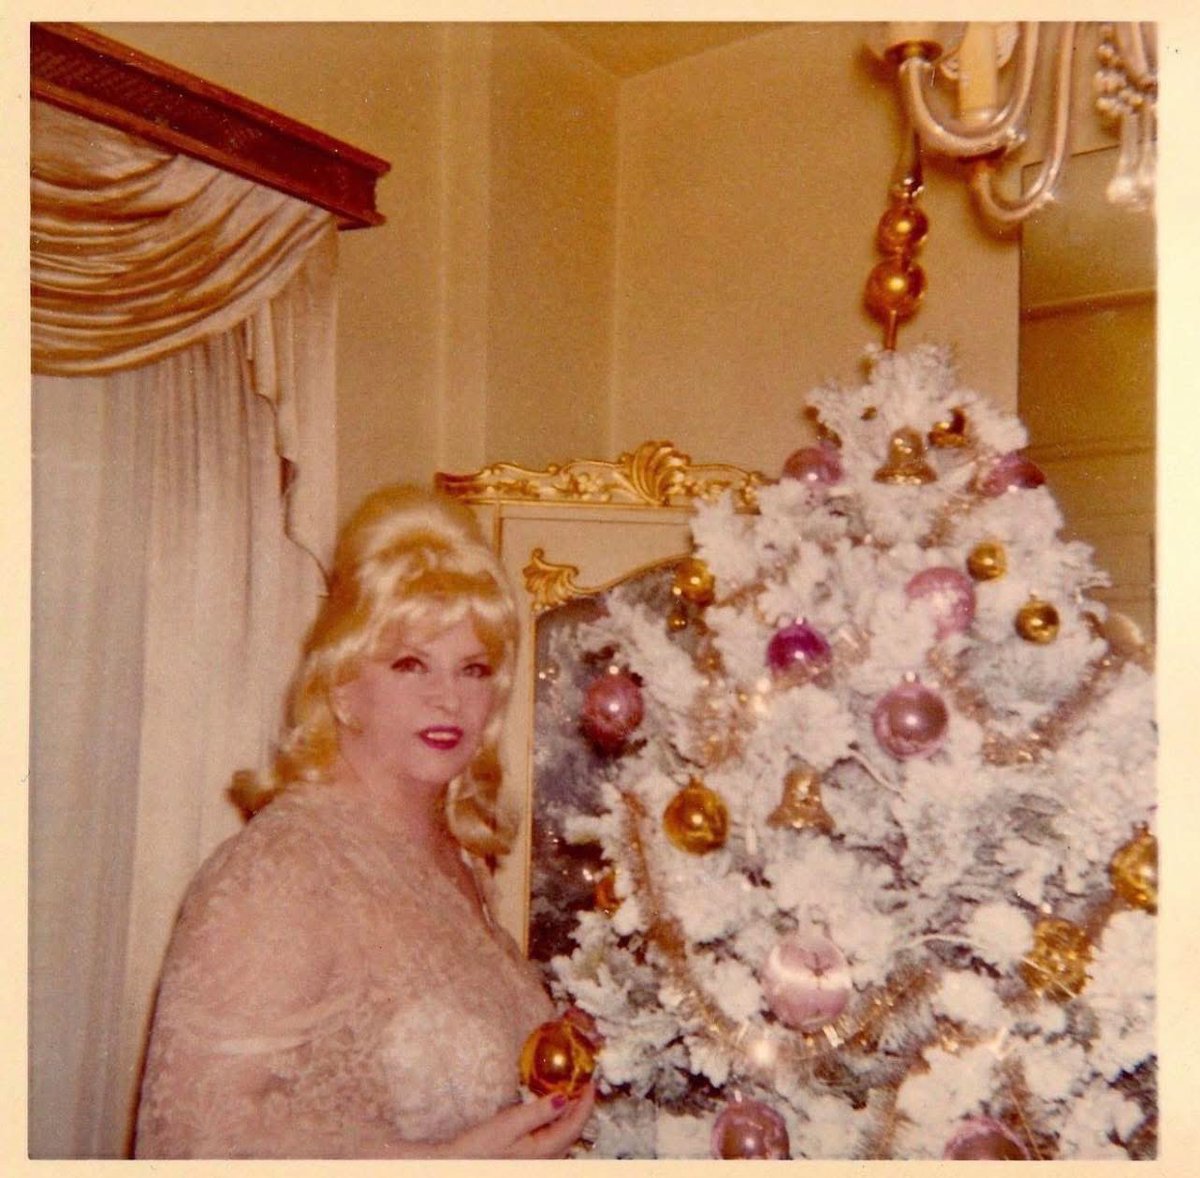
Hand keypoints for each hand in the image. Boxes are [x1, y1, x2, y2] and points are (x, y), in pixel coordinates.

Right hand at [443, 1082, 595, 1158]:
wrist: (456, 1168)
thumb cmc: (478, 1149)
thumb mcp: (508, 1124)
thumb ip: (538, 1112)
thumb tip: (564, 1098)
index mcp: (545, 1152)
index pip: (575, 1125)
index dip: (586, 1103)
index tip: (591, 1082)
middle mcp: (547, 1162)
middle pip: (572, 1134)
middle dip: (580, 1109)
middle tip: (582, 1085)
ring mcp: (538, 1165)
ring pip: (563, 1141)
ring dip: (569, 1119)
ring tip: (569, 1096)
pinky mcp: (528, 1164)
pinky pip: (552, 1145)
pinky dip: (557, 1128)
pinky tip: (549, 1117)